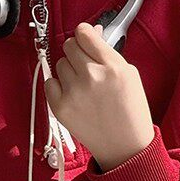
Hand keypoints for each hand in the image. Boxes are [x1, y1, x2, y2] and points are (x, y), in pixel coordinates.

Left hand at [44, 22, 154, 170]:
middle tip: (86, 66)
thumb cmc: (130, 113)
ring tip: (84, 87)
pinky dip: (59, 87)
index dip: (84, 34)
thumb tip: (91, 33)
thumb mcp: (130, 76)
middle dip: (76, 52)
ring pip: (59, 64)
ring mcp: (73, 92)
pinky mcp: (60, 107)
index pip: (84, 33)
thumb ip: (108, 53)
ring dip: (69, 71)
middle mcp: (91, 76)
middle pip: (69, 46)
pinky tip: (74, 96)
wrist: (125, 148)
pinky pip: (49, 83)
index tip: (85, 39)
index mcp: (112, 67)